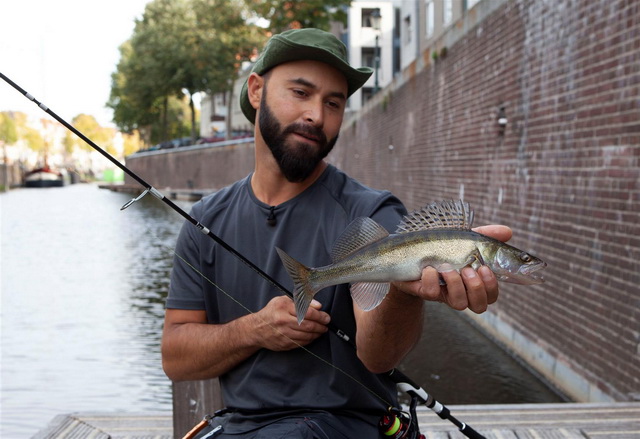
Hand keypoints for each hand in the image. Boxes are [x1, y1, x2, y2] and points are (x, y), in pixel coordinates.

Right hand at [252, 296, 329, 350]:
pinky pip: (302, 343)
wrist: (256, 329)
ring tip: (321, 330)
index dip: (320, 315)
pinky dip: (310, 340)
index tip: (326, 316)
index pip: (307, 312)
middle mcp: (283, 321)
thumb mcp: (283, 300)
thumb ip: (301, 302)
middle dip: (320, 325)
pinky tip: (312, 336)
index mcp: (284, 308)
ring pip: (306, 335)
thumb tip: (318, 306)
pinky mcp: (285, 344)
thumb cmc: (271, 312)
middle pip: (308, 325)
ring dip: (317, 333)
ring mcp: (284, 334)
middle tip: (326, 324)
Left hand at [394, 225, 511, 313]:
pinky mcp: (424, 291)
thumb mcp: (464, 239)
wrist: (410, 253)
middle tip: (468, 269)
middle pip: (480, 306)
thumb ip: (485, 236)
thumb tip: (508, 232)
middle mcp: (460, 292)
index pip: (491, 296)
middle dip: (477, 288)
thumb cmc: (442, 248)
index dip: (491, 287)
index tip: (484, 268)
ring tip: (448, 267)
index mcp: (472, 282)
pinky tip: (429, 268)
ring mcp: (442, 294)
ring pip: (459, 304)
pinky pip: (432, 293)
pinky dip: (432, 279)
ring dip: (456, 284)